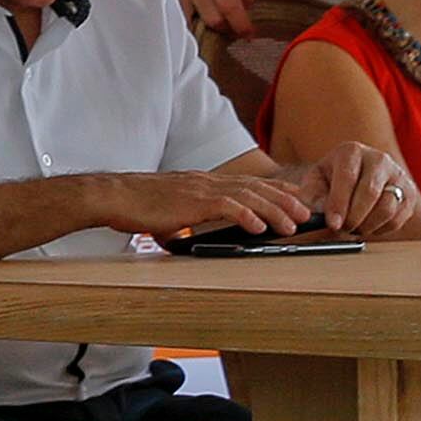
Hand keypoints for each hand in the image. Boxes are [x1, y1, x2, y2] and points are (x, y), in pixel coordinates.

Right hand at [99, 172, 311, 242]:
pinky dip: (247, 216)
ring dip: (274, 210)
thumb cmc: (136, 204)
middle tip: (306, 213)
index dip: (274, 190)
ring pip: (248, 197)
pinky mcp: (192, 202)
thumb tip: (176, 238)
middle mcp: (207, 182)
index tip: (294, 197)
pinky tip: (259, 227)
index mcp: (204, 184)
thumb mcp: (166, 213)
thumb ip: (178, 222)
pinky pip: (227, 207)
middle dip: (284, 200)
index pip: (247, 184)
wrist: (114, 195)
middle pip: (255, 188)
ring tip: (291, 224)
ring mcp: (201, 190)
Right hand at [175, 0, 262, 38]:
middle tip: (234, 26)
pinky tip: (206, 27)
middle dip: (227, 28)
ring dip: (212, 31)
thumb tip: (243, 11)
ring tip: (221, 24)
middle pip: (214, 20)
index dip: (240, 24)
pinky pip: (187, 26)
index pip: (229, 6)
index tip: (248, 34)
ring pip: (198, 26)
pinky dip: (197, 32)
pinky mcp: (175, 4)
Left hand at [297, 142, 420, 239]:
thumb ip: (310, 196)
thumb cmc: (333, 178)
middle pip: (369, 193)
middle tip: (342, 230)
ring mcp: (397, 176)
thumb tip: (309, 215)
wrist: (360, 173)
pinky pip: (397, 218)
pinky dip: (380, 229)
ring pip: (387, 207)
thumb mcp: (316, 180)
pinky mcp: (409, 194)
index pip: (347, 177)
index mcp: (351, 151)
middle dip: (353, 217)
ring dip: (367, 225)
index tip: (332, 223)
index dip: (339, 203)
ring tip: (352, 228)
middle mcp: (378, 159)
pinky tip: (367, 227)